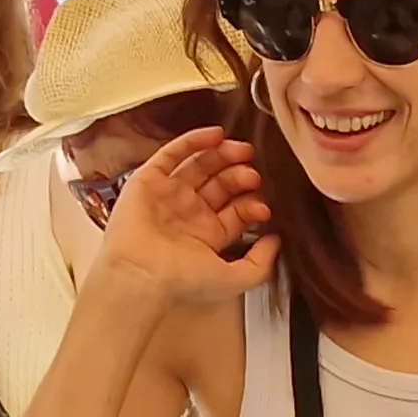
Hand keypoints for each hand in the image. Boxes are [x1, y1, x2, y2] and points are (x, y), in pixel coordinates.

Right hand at [96, 126, 279, 309]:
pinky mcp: (148, 180)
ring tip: (244, 151)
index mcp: (207, 235)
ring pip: (200, 165)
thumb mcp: (235, 279)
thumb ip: (261, 263)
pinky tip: (216, 134)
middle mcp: (188, 213)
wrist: (141, 275)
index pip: (236, 210)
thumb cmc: (182, 282)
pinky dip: (194, 141)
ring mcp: (168, 194)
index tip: (264, 207)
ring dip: (223, 155)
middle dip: (240, 177)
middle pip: (221, 184)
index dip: (252, 205)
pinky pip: (172, 153)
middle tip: (254, 174)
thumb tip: (276, 240)